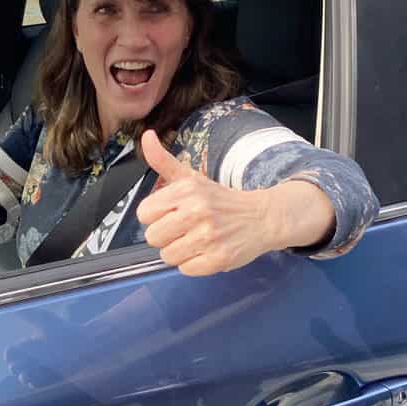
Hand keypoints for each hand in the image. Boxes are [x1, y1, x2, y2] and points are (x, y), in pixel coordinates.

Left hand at [136, 130, 332, 275]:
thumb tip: (145, 136)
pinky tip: (206, 250)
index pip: (144, 213)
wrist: (262, 217)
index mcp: (186, 191)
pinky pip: (186, 269)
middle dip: (166, 235)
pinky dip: (194, 263)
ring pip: (167, 256)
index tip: (171, 214)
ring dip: (179, 251)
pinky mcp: (218, 259)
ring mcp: (208, 237)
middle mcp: (197, 212)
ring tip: (196, 240)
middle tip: (184, 229)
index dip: (155, 216)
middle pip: (153, 237)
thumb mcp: (191, 177)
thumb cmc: (220, 200)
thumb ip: (163, 160)